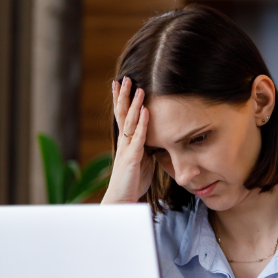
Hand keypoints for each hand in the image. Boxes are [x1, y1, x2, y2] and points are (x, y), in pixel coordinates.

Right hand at [101, 77, 154, 204]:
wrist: (122, 200)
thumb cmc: (132, 181)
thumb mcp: (142, 160)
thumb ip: (146, 147)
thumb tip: (156, 137)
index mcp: (126, 142)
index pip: (123, 116)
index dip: (122, 100)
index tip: (122, 84)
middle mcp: (124, 142)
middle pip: (122, 114)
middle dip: (123, 95)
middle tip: (124, 78)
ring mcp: (127, 148)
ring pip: (129, 121)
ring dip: (134, 104)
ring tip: (137, 88)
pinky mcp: (132, 157)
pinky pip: (138, 136)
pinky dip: (142, 122)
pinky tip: (145, 110)